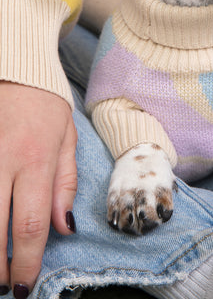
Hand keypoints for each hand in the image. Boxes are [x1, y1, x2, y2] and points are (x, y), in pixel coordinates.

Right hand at [0, 82, 77, 295]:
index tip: (25, 284)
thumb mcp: (67, 141)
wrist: (17, 74)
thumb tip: (63, 229)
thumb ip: (64, 186)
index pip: (31, 224)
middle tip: (5, 285)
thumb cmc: (46, 108)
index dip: (26, 262)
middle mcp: (4, 162)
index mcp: (36, 160)